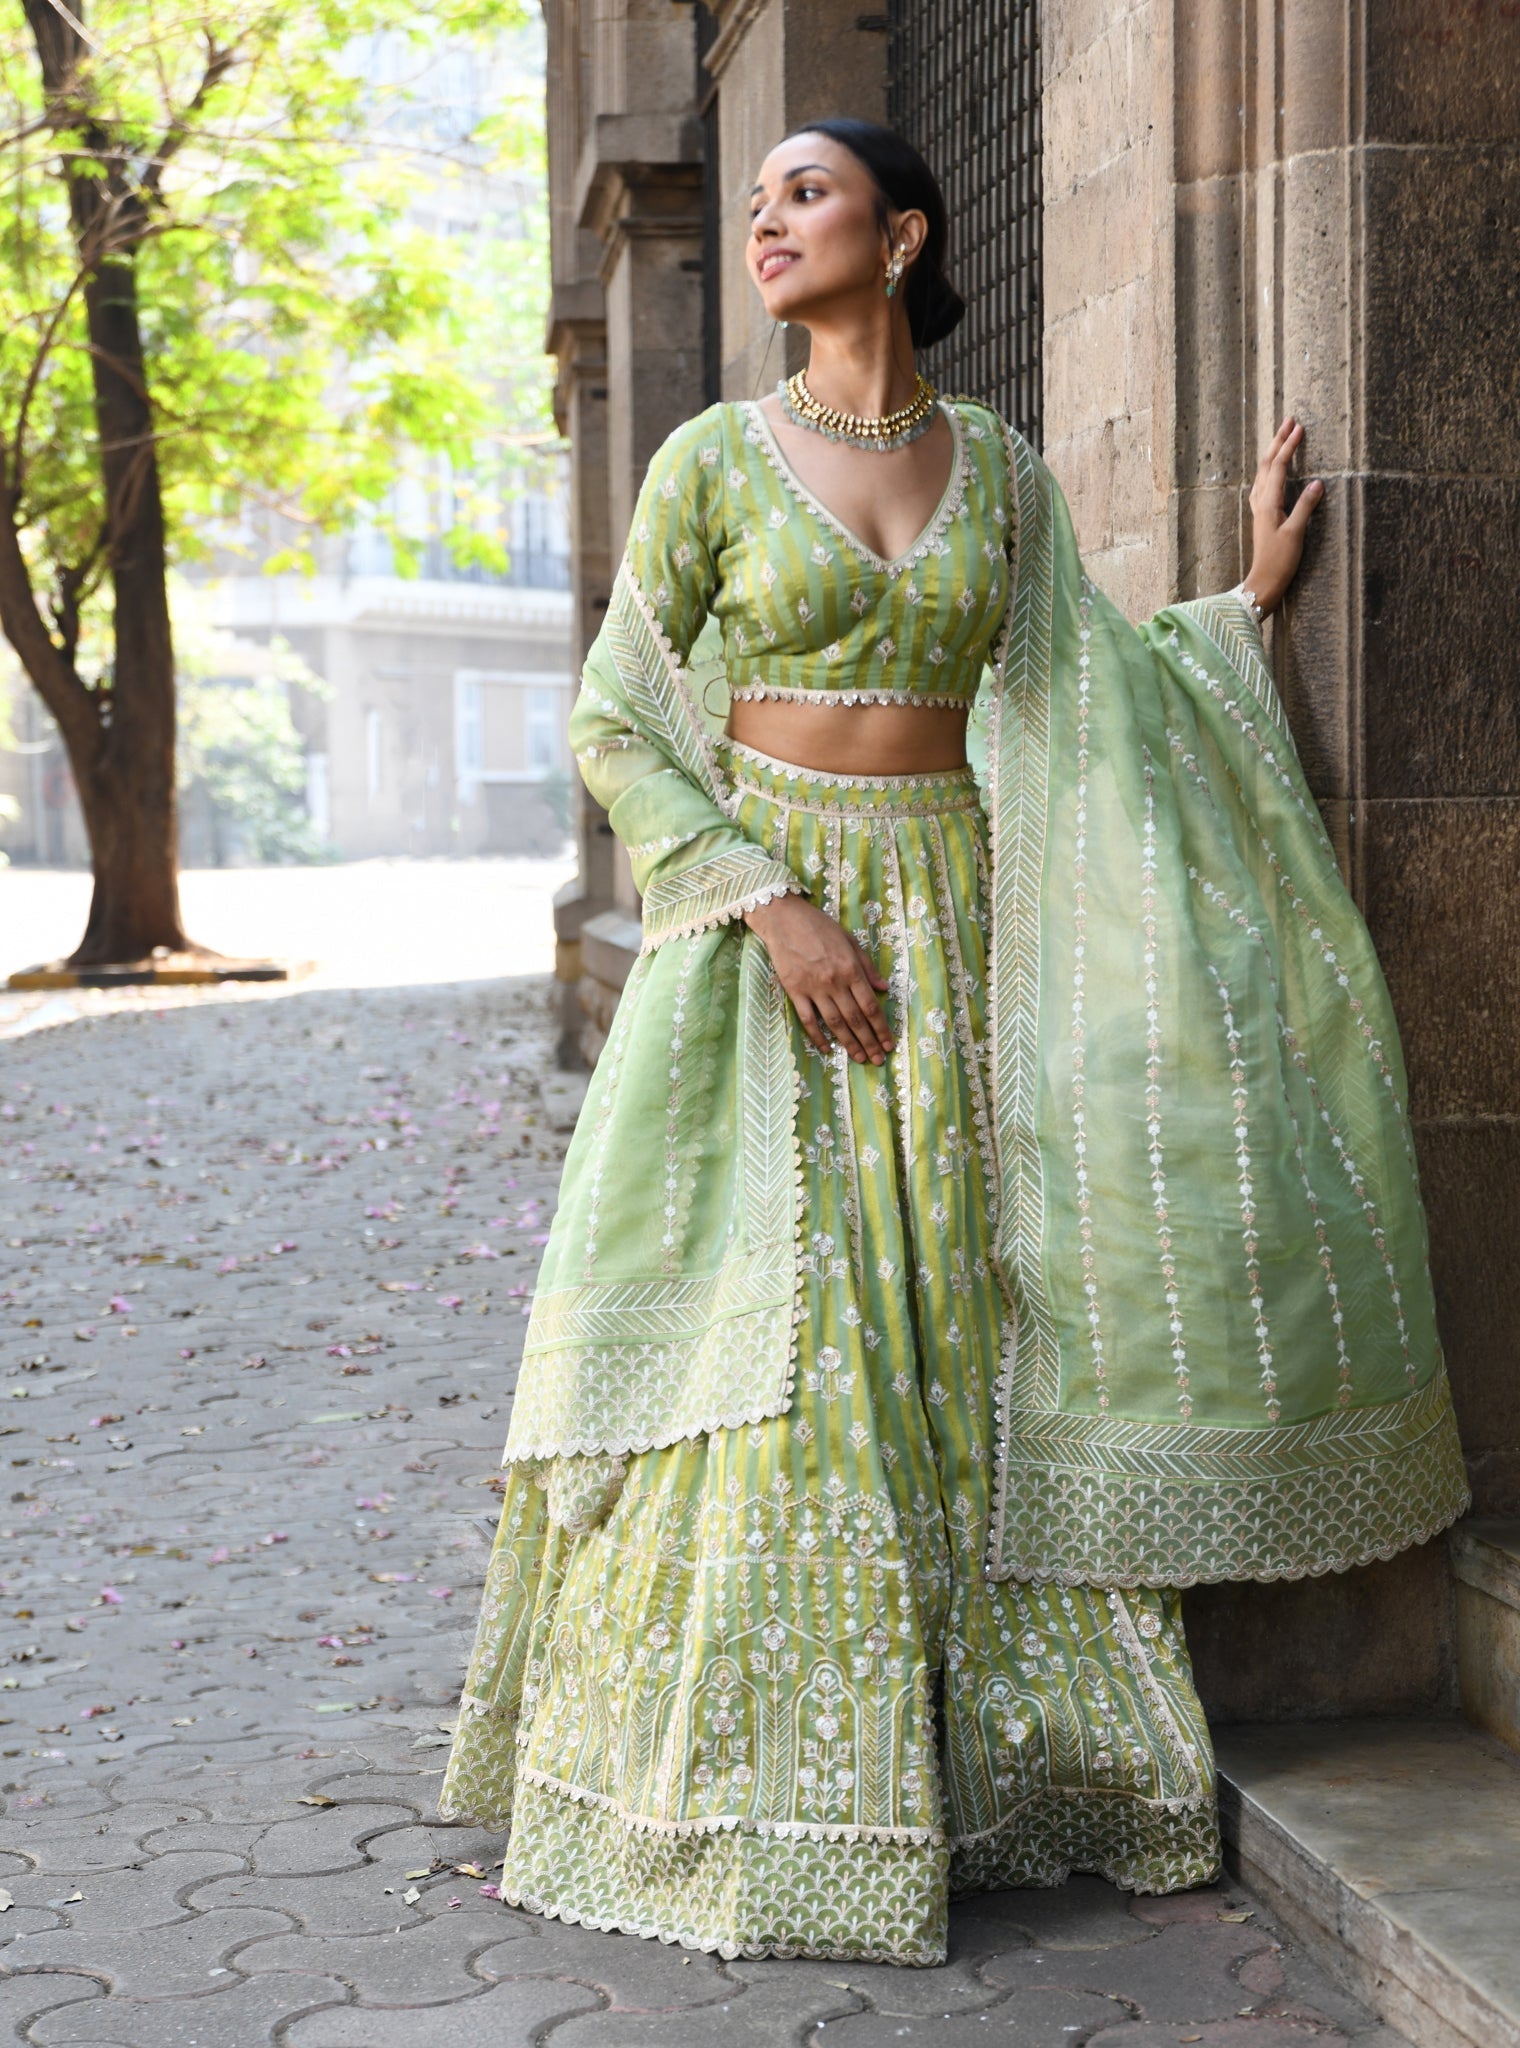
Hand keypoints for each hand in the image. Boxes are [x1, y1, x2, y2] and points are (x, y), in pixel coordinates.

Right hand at [744, 893, 894, 1063]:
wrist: (784, 920)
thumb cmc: (820, 927)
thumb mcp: (850, 941)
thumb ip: (867, 967)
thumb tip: (884, 988)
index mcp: (851, 969)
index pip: (870, 1006)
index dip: (881, 1028)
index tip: (888, 1044)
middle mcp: (835, 982)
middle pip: (855, 1019)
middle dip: (869, 1042)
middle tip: (877, 1060)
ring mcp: (813, 988)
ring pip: (835, 1023)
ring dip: (849, 1043)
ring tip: (859, 1058)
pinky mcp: (794, 991)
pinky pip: (808, 1019)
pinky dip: (818, 1036)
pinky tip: (827, 1048)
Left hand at [1244, 416, 1324, 615]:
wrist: (1263, 582)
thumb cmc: (1280, 562)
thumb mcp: (1296, 534)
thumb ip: (1306, 507)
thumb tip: (1317, 483)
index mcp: (1268, 503)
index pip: (1279, 466)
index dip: (1288, 446)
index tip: (1299, 428)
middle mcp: (1260, 502)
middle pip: (1267, 464)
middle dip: (1277, 441)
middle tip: (1289, 421)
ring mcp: (1259, 509)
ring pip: (1263, 473)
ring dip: (1272, 452)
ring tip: (1281, 438)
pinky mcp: (1261, 516)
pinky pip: (1263, 484)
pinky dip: (1269, 470)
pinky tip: (1271, 471)